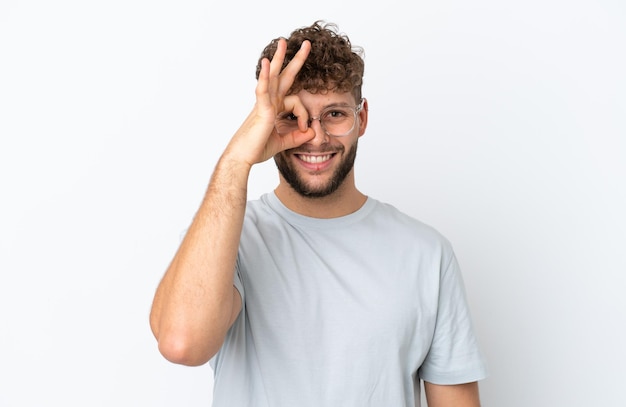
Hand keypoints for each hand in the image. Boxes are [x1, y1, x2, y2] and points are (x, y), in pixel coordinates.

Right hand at [225, 38, 312, 165]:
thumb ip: (297, 136)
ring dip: (279, 58)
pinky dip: (266, 77)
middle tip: (306, 45)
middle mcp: (269, 102)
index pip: (295, 100)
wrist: (242, 157)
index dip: (305, 115)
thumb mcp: (283, 142)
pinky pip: (263, 90)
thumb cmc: (256, 149)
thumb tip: (311, 132)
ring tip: (284, 42)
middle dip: (295, 60)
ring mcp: (264, 103)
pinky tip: (267, 63)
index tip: (305, 129)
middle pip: (284, 76)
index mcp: (274, 108)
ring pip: (274, 76)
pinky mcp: (261, 110)